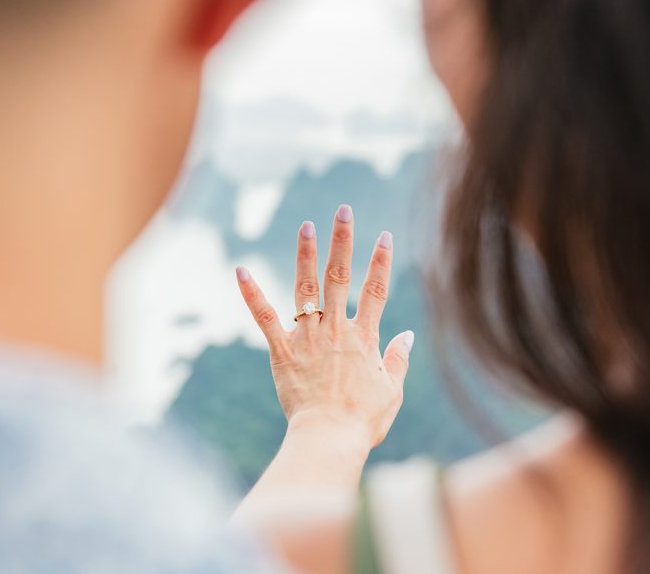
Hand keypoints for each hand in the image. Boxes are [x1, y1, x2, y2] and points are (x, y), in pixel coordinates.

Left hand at [235, 205, 412, 451]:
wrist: (329, 438)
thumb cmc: (363, 420)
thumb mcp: (391, 390)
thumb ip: (398, 359)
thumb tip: (408, 335)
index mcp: (364, 338)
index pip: (376, 291)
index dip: (381, 262)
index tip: (385, 235)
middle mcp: (336, 330)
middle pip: (341, 277)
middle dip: (343, 241)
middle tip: (343, 210)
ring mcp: (308, 338)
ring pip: (306, 288)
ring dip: (306, 255)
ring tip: (306, 226)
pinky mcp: (282, 351)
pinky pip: (265, 318)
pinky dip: (252, 294)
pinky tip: (241, 270)